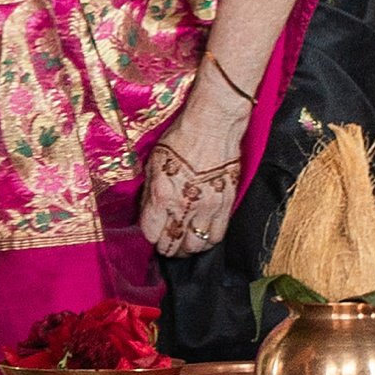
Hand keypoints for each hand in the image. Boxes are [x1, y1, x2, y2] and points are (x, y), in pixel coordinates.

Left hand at [140, 63, 249, 257]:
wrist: (213, 126)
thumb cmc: (180, 139)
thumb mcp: (153, 163)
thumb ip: (150, 193)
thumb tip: (148, 213)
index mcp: (162, 195)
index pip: (151, 233)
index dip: (149, 235)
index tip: (150, 231)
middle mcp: (185, 205)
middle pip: (173, 245)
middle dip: (166, 248)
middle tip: (165, 243)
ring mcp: (209, 207)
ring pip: (197, 245)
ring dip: (187, 247)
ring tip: (183, 241)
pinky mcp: (227, 205)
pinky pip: (218, 235)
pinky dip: (207, 240)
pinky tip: (202, 233)